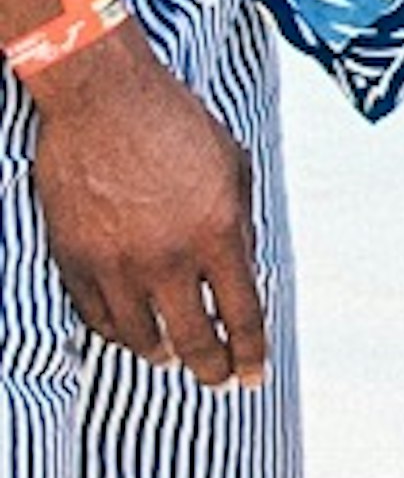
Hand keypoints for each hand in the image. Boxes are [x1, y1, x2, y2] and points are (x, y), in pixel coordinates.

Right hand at [28, 22, 267, 383]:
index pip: (242, 317)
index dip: (250, 355)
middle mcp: (169, 257)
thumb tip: (242, 270)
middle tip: (215, 380)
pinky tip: (129, 332)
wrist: (103, 97)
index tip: (252, 377)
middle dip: (210, 370)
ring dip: (161, 355)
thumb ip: (239, 224)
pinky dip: (117, 332)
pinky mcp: (75, 259)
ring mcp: (117, 263)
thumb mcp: (233, 167)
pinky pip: (97, 317)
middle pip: (194, 342)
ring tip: (171, 356)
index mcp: (217, 233)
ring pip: (141, 339)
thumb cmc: (174, 122)